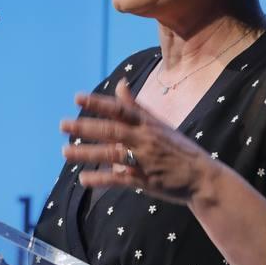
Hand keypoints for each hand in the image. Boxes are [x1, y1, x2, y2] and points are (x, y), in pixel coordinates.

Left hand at [59, 78, 214, 204]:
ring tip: (64, 152)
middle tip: (62, 124)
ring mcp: (145, 160)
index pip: (120, 109)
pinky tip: (83, 179)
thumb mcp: (159, 124)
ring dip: (86, 153)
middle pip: (112, 130)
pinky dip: (101, 179)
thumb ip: (136, 106)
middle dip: (86, 127)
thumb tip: (120, 83)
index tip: (77, 97)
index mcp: (149, 124)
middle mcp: (146, 139)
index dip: (98, 103)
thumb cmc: (178, 148)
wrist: (203, 178)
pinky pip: (119, 179)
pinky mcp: (145, 181)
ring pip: (111, 154)